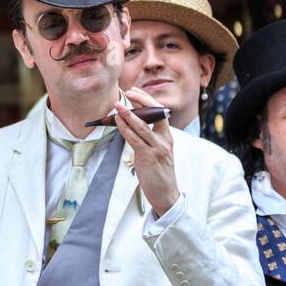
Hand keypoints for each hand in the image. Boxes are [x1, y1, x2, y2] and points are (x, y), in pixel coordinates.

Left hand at [114, 86, 179, 217]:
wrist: (166, 194)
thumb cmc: (158, 172)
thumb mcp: (156, 151)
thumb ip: (147, 138)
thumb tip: (130, 125)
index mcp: (168, 136)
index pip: (160, 111)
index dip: (148, 99)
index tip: (135, 91)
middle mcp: (165, 140)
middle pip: (154, 114)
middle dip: (141, 100)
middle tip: (128, 92)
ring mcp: (157, 148)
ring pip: (142, 126)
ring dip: (128, 114)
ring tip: (117, 105)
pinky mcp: (148, 157)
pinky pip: (134, 140)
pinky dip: (125, 129)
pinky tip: (117, 122)